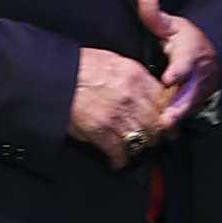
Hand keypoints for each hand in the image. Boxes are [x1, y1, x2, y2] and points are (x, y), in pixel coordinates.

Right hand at [68, 47, 170, 168]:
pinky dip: (120, 161)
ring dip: (139, 148)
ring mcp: (116, 114)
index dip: (168, 116)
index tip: (168, 125)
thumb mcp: (112, 61)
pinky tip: (117, 162)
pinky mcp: (101, 131)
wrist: (53, 75)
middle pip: (157, 124)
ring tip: (135, 151)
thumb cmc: (78, 66)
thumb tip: (147, 96)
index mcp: (135, 75)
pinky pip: (120, 152)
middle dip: (156, 136)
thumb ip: (134, 77)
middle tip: (154, 141)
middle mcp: (131, 95)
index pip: (164, 100)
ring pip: (142, 140)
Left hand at [139, 0, 220, 129]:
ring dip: (178, 118)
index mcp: (191, 52)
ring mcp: (201, 91)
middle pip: (190, 92)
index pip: (185, 62)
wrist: (210, 54)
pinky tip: (161, 134)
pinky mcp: (198, 104)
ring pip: (190, 107)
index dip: (179, 71)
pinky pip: (188, 115)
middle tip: (166, 119)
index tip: (170, 78)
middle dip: (179, 106)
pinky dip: (177, 123)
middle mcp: (199, 75)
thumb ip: (155, 16)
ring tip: (161, 130)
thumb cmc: (184, 39)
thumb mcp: (171, 25)